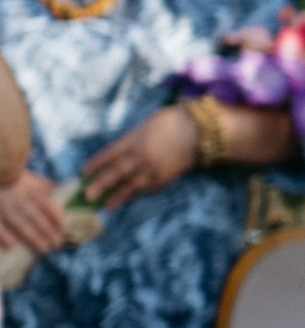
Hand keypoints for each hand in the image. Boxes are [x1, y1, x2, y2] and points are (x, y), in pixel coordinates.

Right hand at [0, 172, 65, 251]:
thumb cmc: (14, 180)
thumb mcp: (31, 179)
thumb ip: (45, 186)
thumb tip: (61, 189)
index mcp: (30, 190)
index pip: (45, 203)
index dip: (56, 216)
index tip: (65, 227)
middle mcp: (18, 199)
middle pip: (34, 216)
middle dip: (47, 231)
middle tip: (57, 243)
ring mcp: (3, 207)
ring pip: (19, 223)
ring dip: (32, 237)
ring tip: (44, 249)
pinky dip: (4, 235)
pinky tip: (12, 245)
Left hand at [82, 107, 200, 209]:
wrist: (199, 130)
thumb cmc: (173, 121)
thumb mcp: (146, 125)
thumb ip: (133, 139)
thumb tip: (122, 150)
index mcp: (133, 141)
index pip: (109, 154)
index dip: (95, 164)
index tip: (83, 172)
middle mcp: (140, 156)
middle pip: (116, 172)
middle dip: (101, 184)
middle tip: (87, 196)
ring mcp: (153, 168)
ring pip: (131, 185)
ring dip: (118, 196)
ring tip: (107, 206)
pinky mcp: (165, 176)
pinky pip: (148, 187)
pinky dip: (138, 193)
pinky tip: (132, 198)